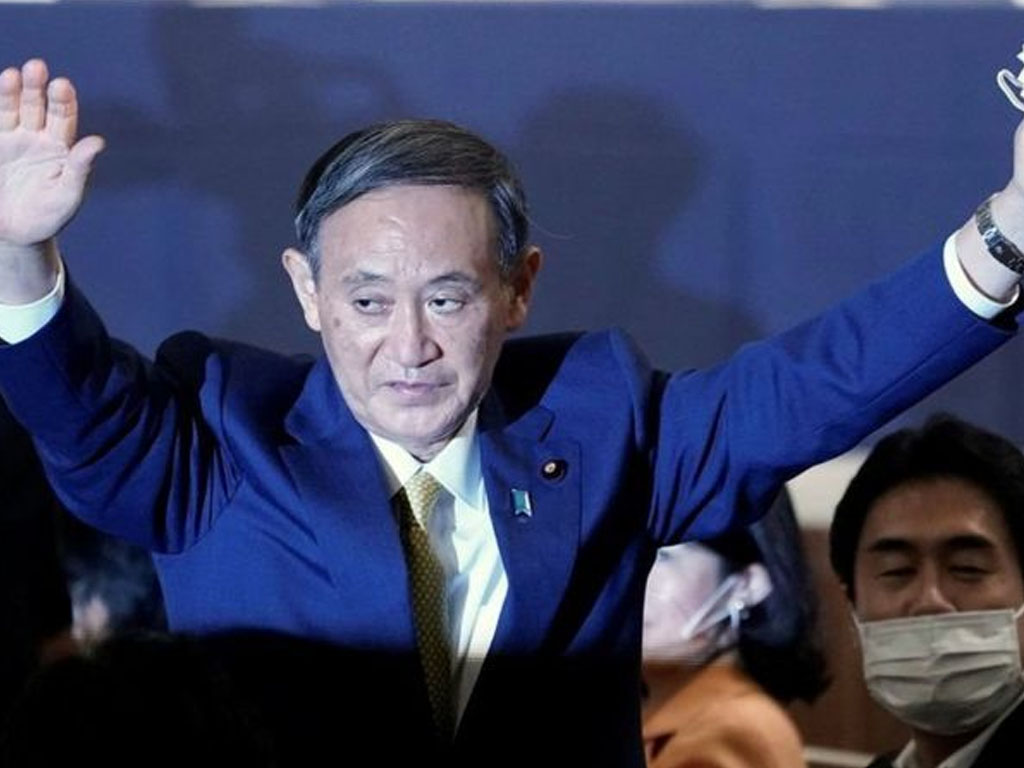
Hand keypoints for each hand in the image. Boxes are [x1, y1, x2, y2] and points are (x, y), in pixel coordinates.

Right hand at [0, 59, 103, 246]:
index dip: (63, 101)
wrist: (15, 232)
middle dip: (36, 87)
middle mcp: (35, 137)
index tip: (62, 85)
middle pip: (37, 106)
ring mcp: (10, 140)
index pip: (63, 118)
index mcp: (60, 148)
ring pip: (11, 109)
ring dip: (11, 91)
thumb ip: (80, 169)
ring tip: (12, 75)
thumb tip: (98, 142)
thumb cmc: (49, 216)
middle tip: (37, 67)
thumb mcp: (67, 196)